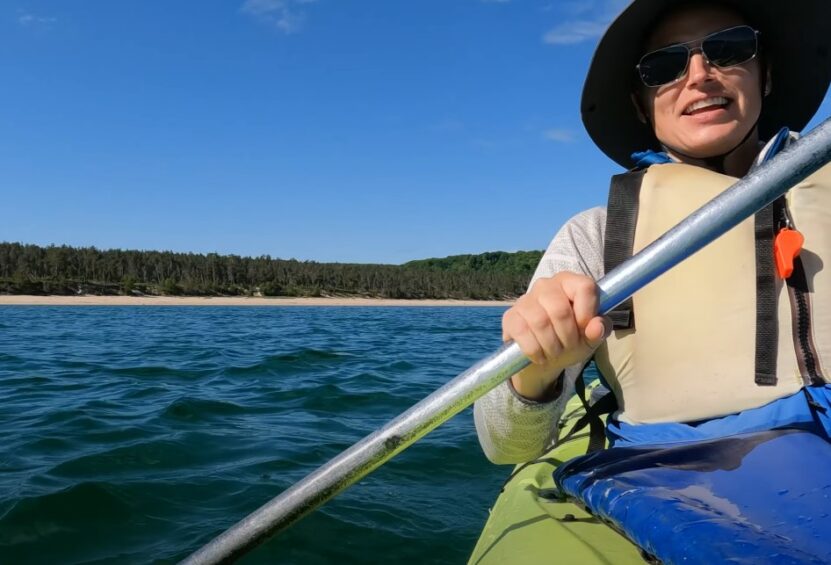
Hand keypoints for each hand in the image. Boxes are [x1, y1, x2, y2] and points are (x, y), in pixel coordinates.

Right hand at [502, 272, 609, 399]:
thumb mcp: (590, 337)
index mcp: (569, 282)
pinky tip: (540, 356)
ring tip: (555, 353)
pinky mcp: (510, 316)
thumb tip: (597, 326)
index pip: (584, 286)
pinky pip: (522, 333)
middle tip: (569, 346)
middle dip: (568, 336)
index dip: (588, 312)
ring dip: (551, 346)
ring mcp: (525, 299)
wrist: (543, 356)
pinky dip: (535, 351)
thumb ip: (599, 330)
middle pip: (560, 310)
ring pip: (540, 322)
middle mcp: (546, 285)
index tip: (585, 329)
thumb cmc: (570, 339)